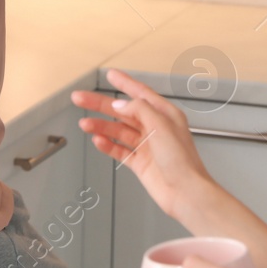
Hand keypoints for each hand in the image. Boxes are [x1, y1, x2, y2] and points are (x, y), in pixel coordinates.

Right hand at [71, 68, 209, 218]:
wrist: (185, 193)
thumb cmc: (183, 161)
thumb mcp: (161, 125)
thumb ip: (139, 110)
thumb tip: (120, 104)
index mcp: (165, 114)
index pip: (141, 93)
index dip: (124, 82)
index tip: (111, 75)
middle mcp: (155, 128)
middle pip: (122, 111)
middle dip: (101, 104)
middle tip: (81, 98)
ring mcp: (146, 146)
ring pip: (118, 131)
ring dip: (101, 126)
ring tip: (85, 124)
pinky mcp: (140, 163)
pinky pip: (119, 150)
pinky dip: (107, 145)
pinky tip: (98, 140)